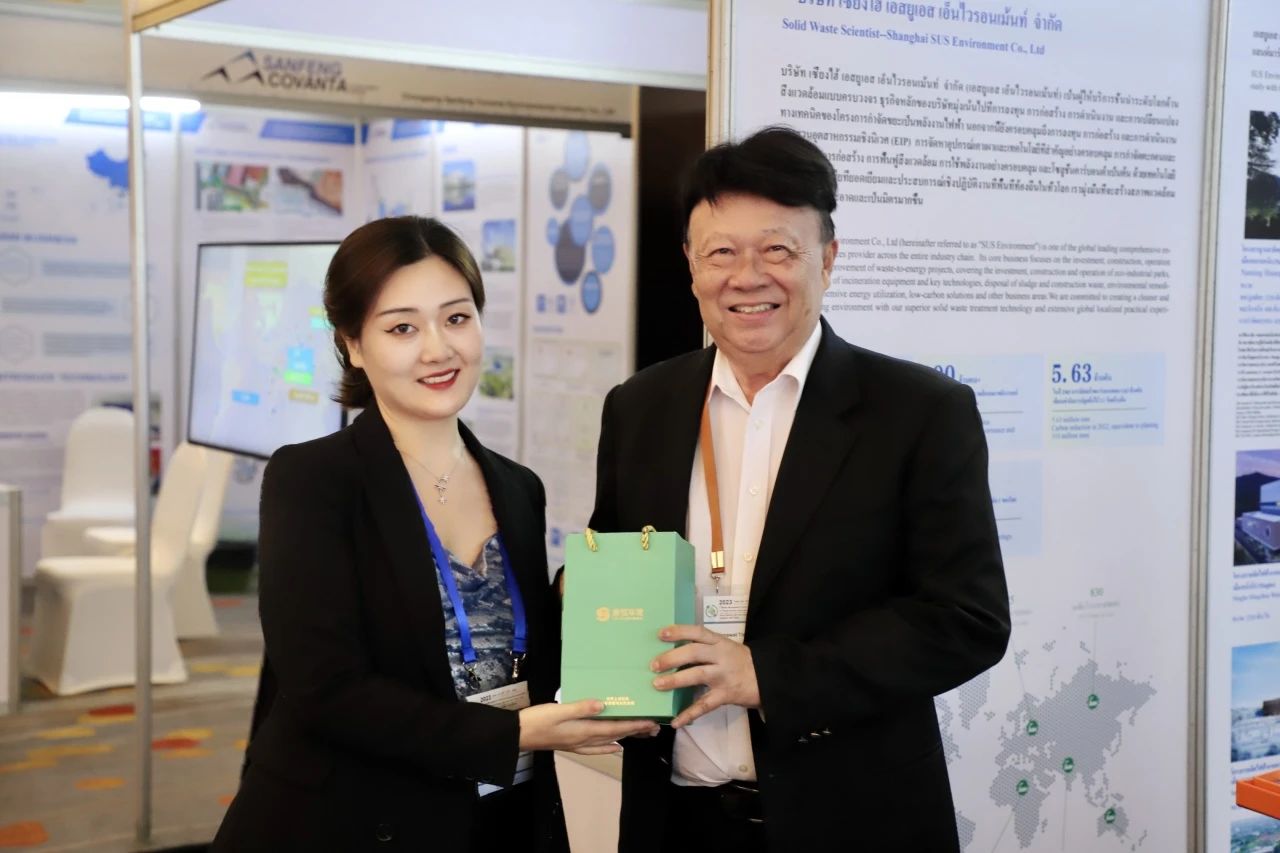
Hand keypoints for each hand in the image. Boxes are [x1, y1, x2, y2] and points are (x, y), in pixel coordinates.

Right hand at [518, 700, 658, 754]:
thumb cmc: (536, 720)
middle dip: (635, 732)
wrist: (517, 735)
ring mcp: (578, 744)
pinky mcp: (572, 744)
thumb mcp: (558, 710)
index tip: (651, 722)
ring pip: (608, 741)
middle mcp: (584, 740)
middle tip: (654, 728)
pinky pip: (595, 747)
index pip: (615, 728)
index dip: (634, 726)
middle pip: (615, 736)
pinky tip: (615, 746)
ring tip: (641, 735)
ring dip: (626, 738)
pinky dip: (608, 746)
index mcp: (583, 730)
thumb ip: (581, 707)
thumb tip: (603, 704)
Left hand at [650, 625, 760, 728]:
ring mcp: (723, 676)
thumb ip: (706, 648)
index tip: (661, 634)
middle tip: (653, 664)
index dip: (679, 631)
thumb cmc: (742, 662)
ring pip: (697, 675)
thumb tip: (675, 652)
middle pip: (693, 652)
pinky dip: (689, 714)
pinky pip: (705, 705)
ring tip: (657, 684)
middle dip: (671, 658)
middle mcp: (721, 656)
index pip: (697, 632)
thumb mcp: (726, 648)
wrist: (769, 678)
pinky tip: (676, 722)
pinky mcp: (726, 695)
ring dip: (675, 680)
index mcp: (720, 642)